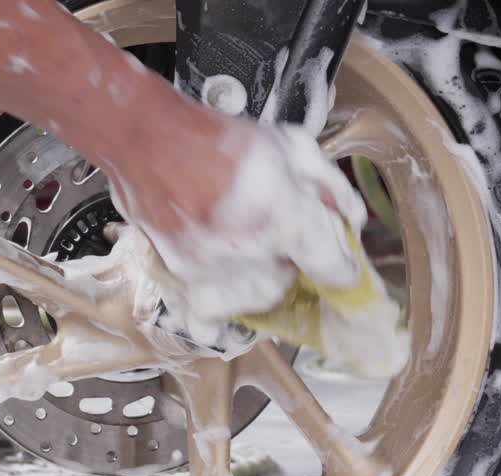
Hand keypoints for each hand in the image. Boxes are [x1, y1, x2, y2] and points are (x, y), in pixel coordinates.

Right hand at [108, 115, 366, 341]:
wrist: (149, 139)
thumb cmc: (219, 139)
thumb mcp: (290, 145)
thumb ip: (328, 185)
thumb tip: (350, 220)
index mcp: (284, 215)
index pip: (332, 269)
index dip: (343, 269)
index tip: (341, 265)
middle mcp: (250, 250)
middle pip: (288, 283)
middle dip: (290, 263)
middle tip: (279, 237)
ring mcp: (213, 268)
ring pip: (254, 298)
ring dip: (260, 280)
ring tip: (249, 249)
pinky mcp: (184, 274)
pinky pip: (212, 310)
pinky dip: (224, 302)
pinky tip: (225, 279)